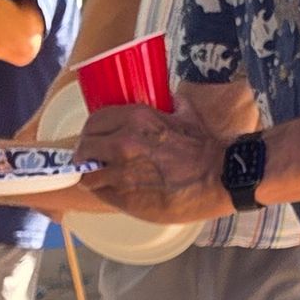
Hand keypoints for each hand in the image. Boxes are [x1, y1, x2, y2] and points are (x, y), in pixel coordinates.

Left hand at [76, 98, 229, 222]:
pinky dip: (104, 193)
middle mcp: (122, 144)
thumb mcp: (185, 115)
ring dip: (91, 178)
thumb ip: (171, 106)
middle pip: (84, 149)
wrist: (216, 178)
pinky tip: (114, 191)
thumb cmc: (204, 148)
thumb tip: (170, 100)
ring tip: (100, 179)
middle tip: (91, 161)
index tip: (93, 139)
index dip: (90, 133)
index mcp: (135, 118)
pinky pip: (102, 195)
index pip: (93, 122)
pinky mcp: (125, 199)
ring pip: (87, 176)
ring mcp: (121, 173)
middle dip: (85, 156)